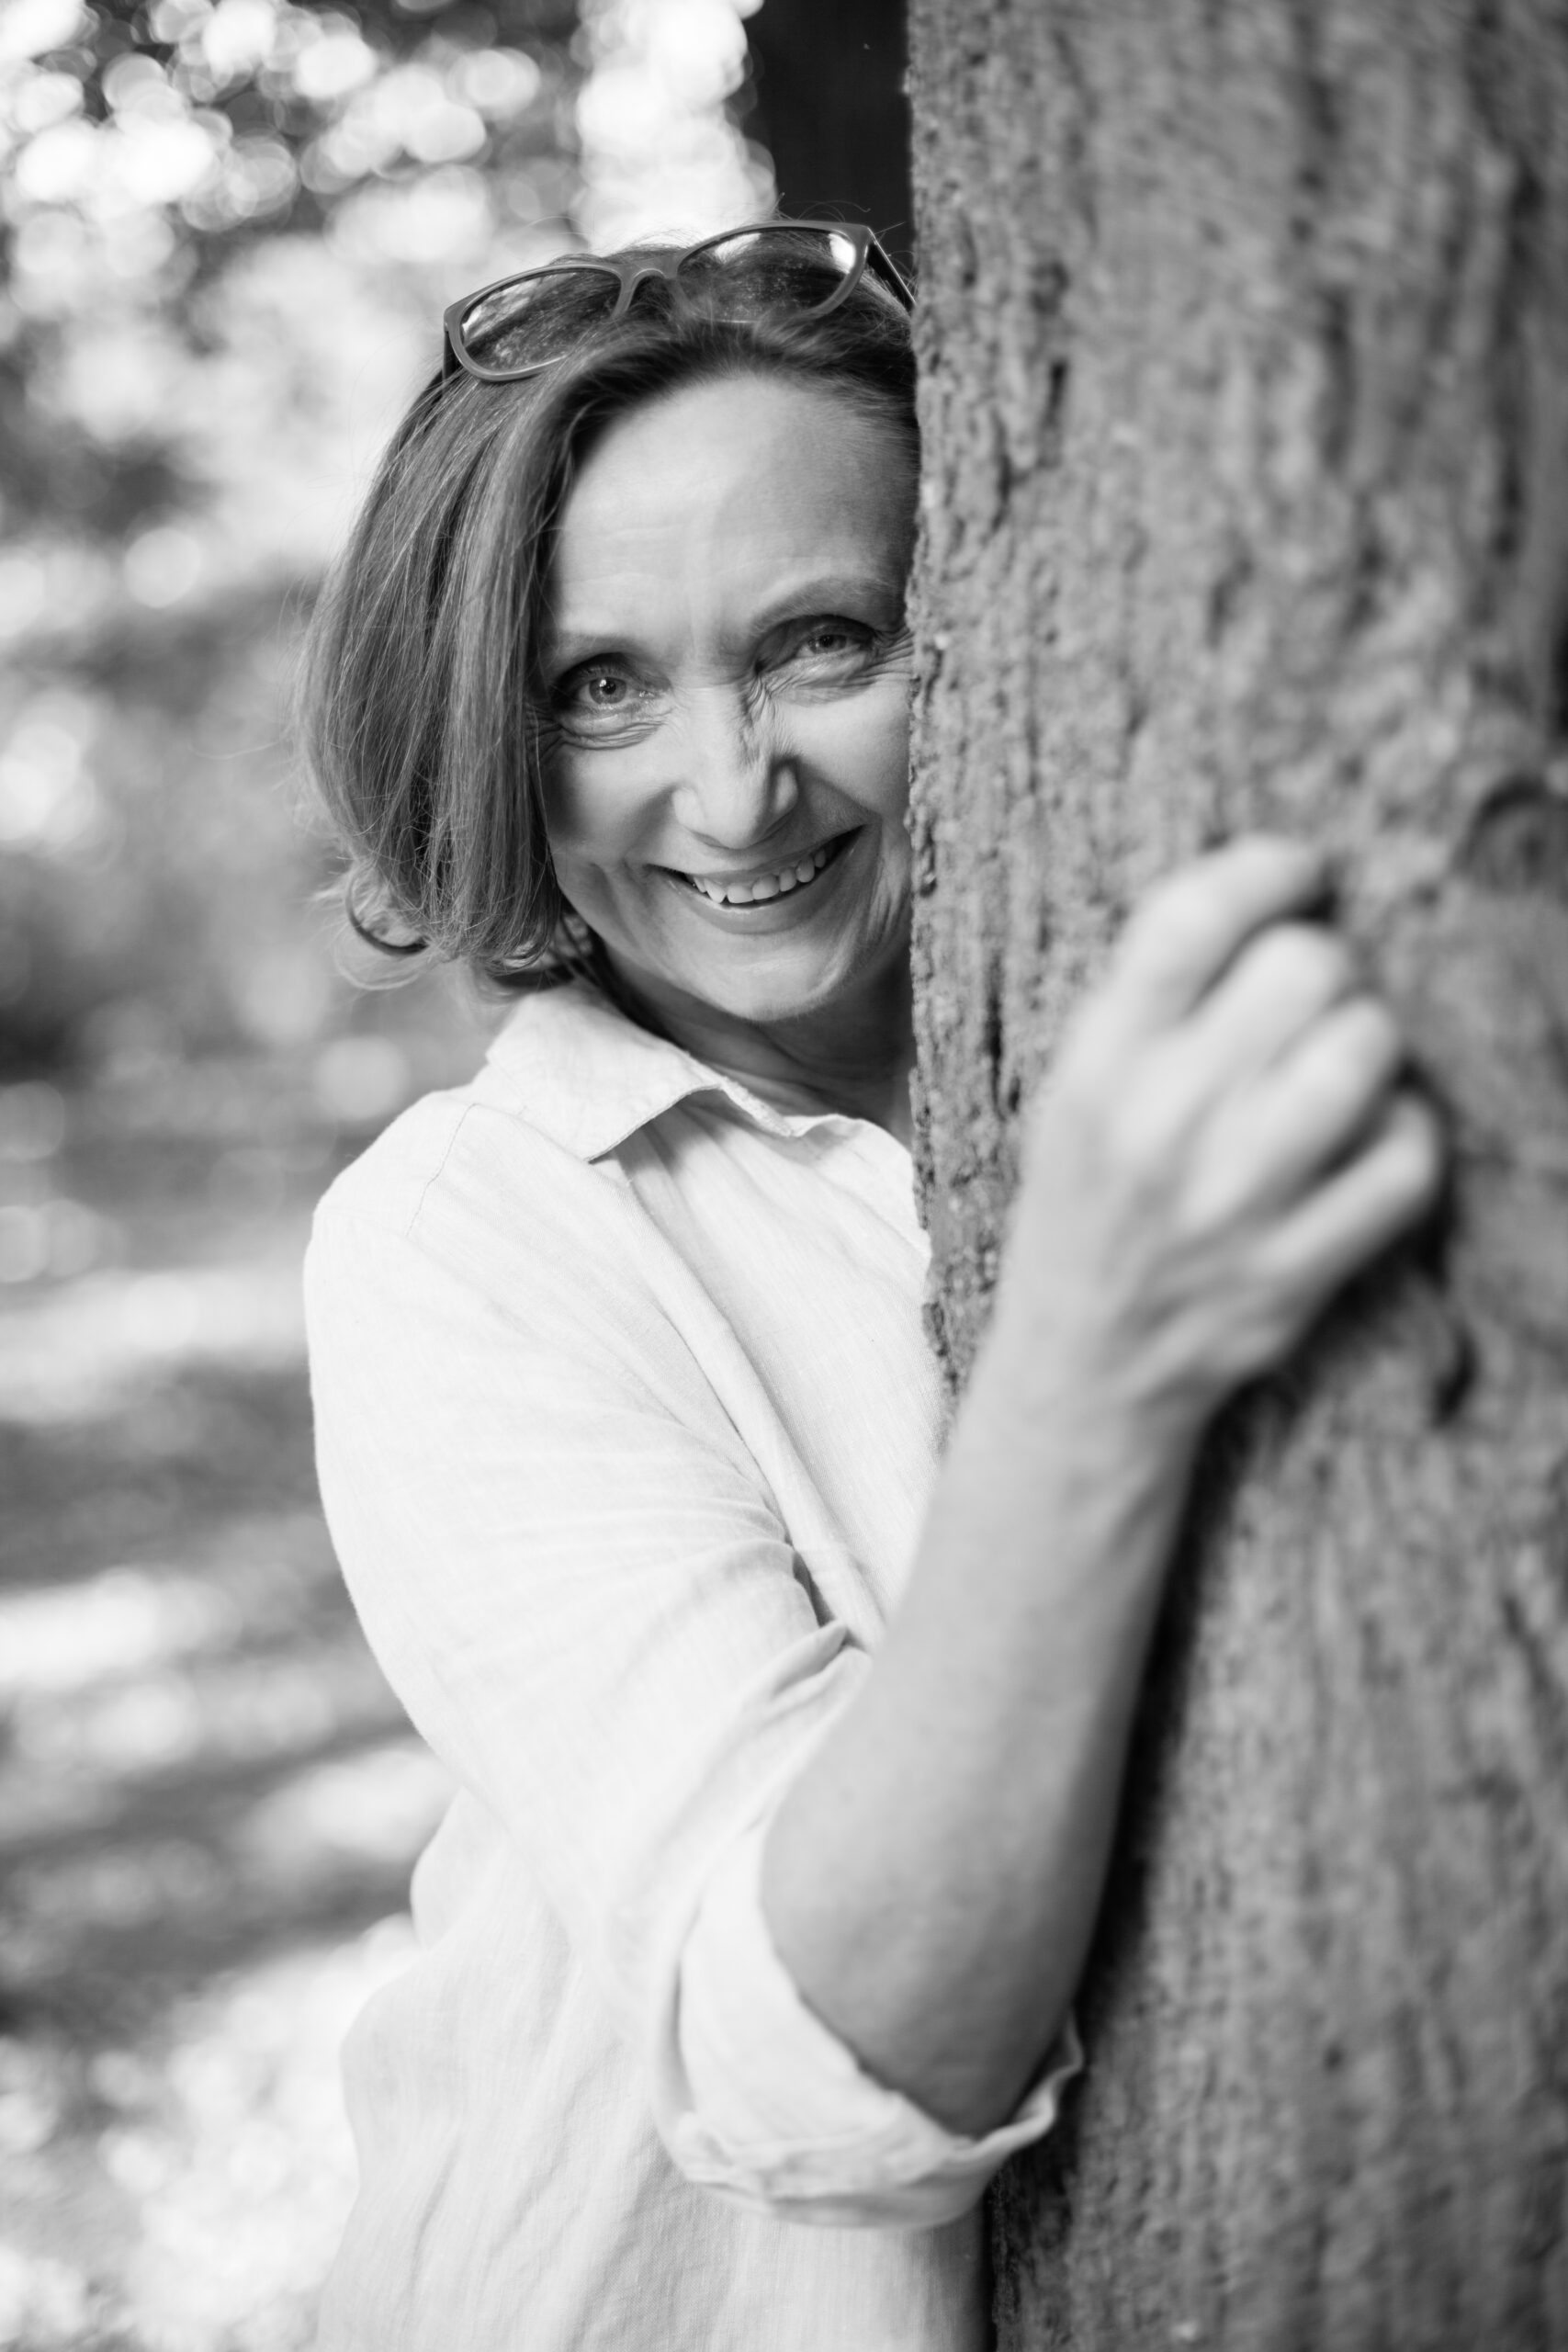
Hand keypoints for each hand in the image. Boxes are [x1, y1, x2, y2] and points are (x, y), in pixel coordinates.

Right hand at [1009, 836, 1443, 1433]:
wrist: (1083, 1367)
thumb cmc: (1089, 1201)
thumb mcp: (1076, 1088)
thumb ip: (1152, 1001)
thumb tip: (1270, 897)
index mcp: (1096, 1064)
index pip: (1192, 918)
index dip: (1267, 869)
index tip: (1298, 874)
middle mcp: (1161, 1126)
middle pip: (1303, 969)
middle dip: (1325, 964)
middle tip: (1312, 994)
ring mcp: (1233, 1204)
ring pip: (1363, 1053)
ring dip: (1370, 1042)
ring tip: (1344, 1059)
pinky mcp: (1294, 1271)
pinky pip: (1405, 1162)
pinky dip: (1406, 1135)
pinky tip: (1372, 1137)